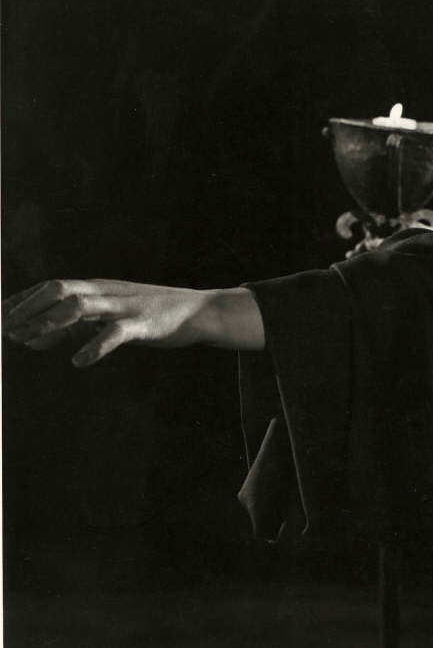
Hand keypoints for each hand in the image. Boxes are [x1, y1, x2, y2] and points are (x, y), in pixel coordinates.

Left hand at [2, 280, 265, 365]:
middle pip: (60, 288)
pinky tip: (79, 361)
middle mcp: (107, 292)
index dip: (22, 300)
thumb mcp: (107, 317)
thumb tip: (32, 340)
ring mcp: (125, 306)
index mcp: (98, 288)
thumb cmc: (151, 315)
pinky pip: (115, 333)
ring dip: (51, 321)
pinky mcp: (144, 324)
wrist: (199, 311)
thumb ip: (72, 325)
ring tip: (29, 340)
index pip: (51, 287)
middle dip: (30, 307)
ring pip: (82, 304)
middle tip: (7, 330)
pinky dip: (94, 346)